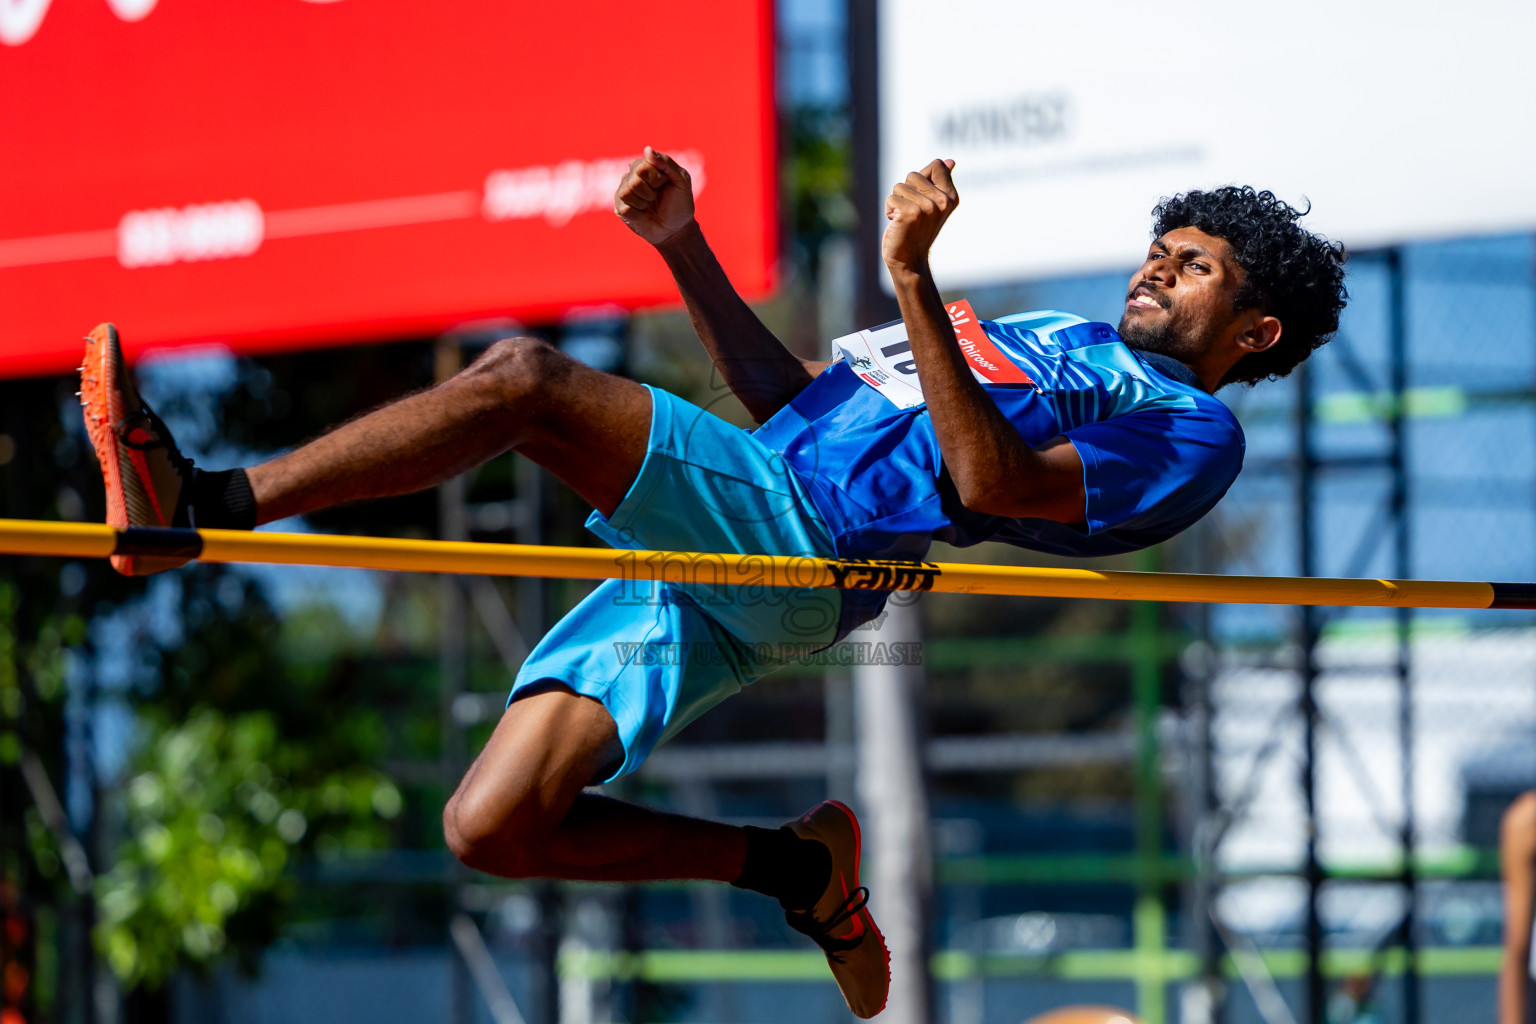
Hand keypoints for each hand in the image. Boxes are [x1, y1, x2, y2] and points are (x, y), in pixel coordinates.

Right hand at [615, 146, 695, 245]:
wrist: (676, 229)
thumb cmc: (680, 203)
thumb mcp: (681, 180)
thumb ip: (666, 162)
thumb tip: (647, 149)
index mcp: (647, 164)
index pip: (643, 166)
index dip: (656, 178)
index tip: (665, 184)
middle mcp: (633, 175)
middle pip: (634, 180)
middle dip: (650, 192)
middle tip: (657, 197)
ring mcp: (625, 191)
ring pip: (626, 193)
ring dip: (643, 203)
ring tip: (649, 205)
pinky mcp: (620, 207)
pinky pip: (624, 208)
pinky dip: (638, 214)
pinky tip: (643, 215)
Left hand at [882, 158, 957, 272]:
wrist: (909, 260)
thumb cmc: (917, 230)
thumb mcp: (932, 204)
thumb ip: (939, 182)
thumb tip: (951, 161)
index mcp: (951, 197)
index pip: (937, 164)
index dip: (922, 178)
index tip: (922, 197)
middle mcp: (943, 201)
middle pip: (913, 175)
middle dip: (906, 191)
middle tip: (912, 213)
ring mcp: (928, 207)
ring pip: (899, 186)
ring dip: (896, 202)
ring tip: (904, 219)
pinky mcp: (911, 213)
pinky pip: (891, 198)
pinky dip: (889, 210)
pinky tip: (897, 223)